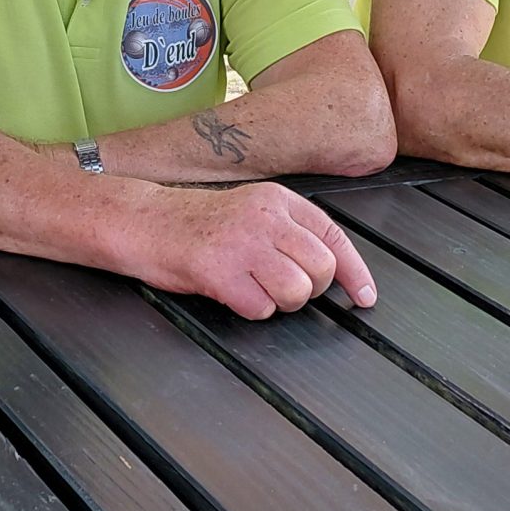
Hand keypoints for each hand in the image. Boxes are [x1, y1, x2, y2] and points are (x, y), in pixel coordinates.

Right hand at [125, 181, 378, 317]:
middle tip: (280, 287)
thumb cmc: (197, 223)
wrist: (144, 222)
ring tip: (253, 288)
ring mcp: (243, 244)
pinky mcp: (220, 272)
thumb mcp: (251, 212)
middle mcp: (265, 218)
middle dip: (309, 290)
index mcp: (278, 201)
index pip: (333, 236)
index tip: (366, 297)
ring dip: (279, 303)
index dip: (355, 272)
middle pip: (320, 269)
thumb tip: (329, 267)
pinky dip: (250, 309)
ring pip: (296, 292)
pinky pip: (260, 308)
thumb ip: (288, 231)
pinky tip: (230, 291)